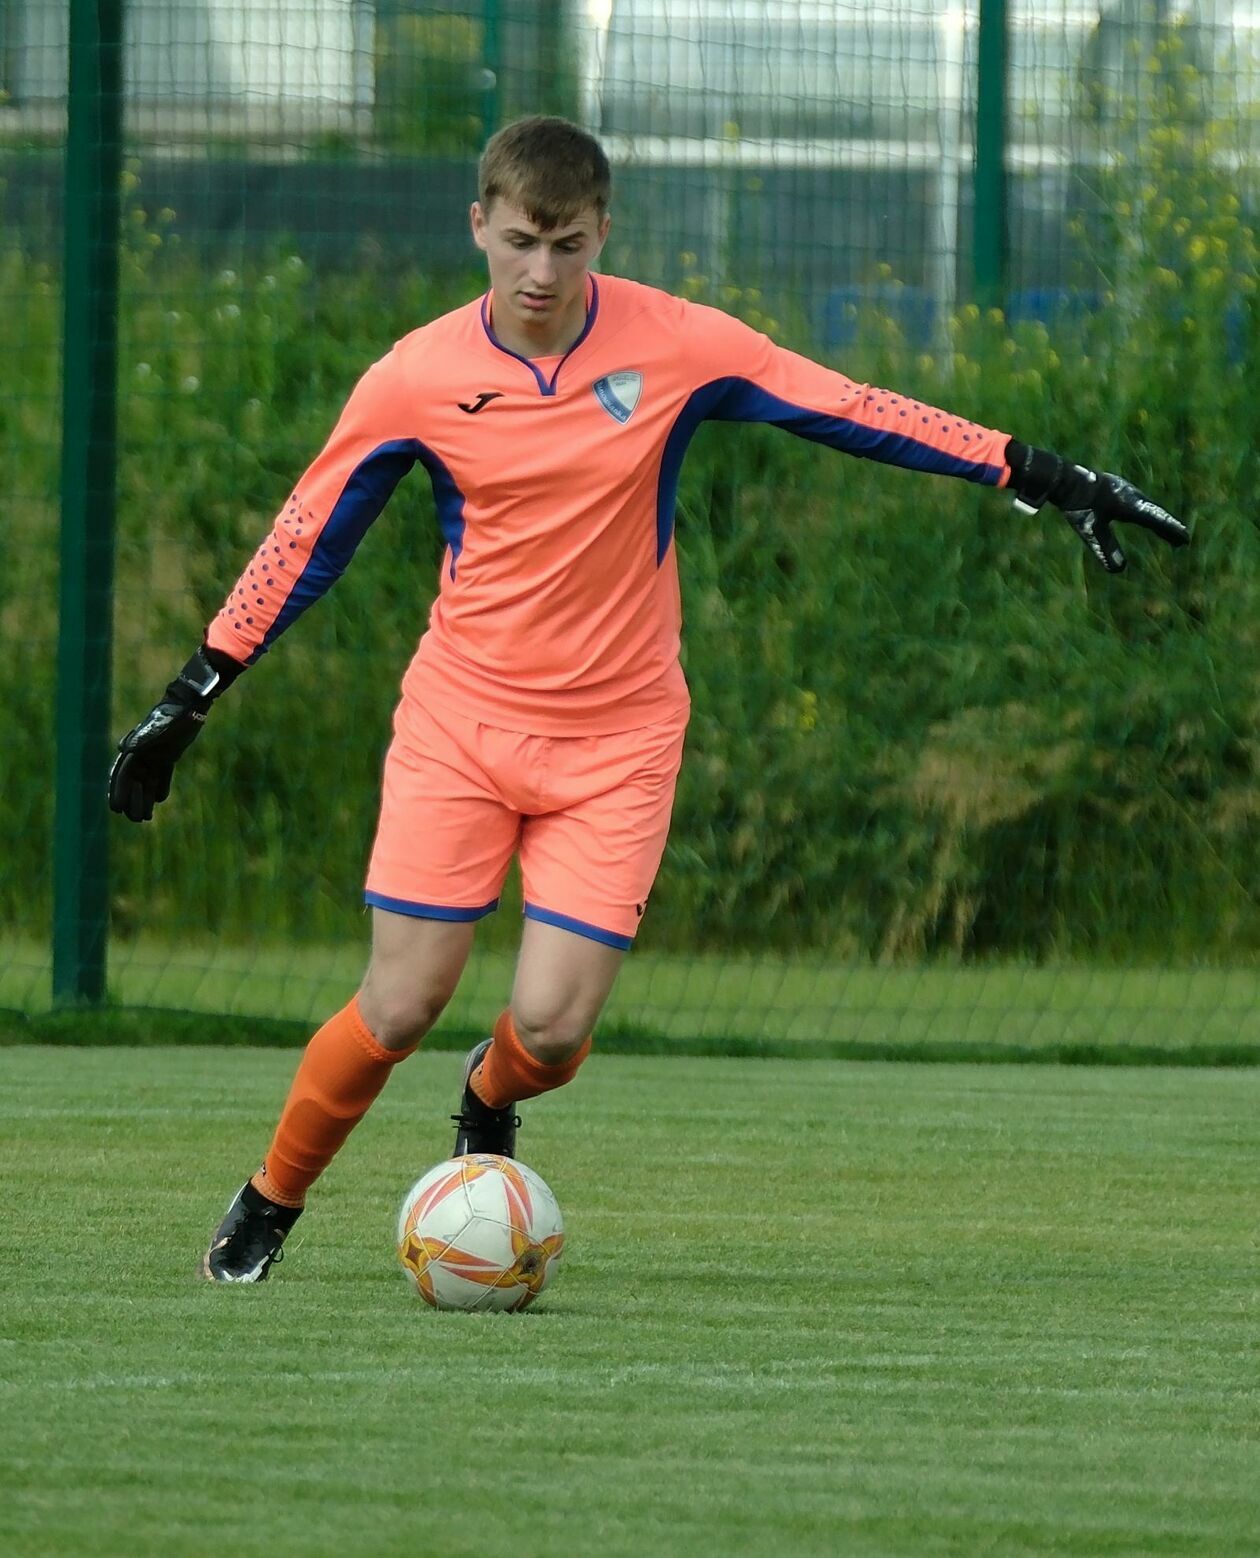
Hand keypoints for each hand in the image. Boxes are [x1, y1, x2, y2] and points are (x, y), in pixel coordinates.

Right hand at [108, 647, 240, 822]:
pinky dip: (160, 786)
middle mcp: (141, 753)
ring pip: (146, 781)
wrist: (189, 704)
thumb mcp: (159, 727)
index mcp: (134, 748)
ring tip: (145, 817)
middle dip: (132, 800)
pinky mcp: (168, 754)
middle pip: (133, 781)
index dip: (118, 791)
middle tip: (135, 819)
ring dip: (144, 798)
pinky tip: (159, 800)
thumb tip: (123, 749)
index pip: (122, 774)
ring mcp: (154, 754)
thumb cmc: (172, 715)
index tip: (116, 809)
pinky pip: (161, 774)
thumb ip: (143, 737)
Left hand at [1006, 441, 1188, 573]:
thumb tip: (1118, 570)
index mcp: (1129, 504)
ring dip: (1160, 520)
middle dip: (1169, 528)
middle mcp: (1132, 495)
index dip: (1170, 530)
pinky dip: (1149, 513)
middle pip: (1156, 513)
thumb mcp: (1090, 531)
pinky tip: (1147, 518)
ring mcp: (1127, 490)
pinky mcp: (1121, 489)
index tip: (1184, 539)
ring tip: (1171, 534)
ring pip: (1149, 507)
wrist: (1066, 480)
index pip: (1155, 519)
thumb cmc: (1078, 507)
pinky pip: (1140, 503)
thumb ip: (1104, 549)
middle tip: (1183, 541)